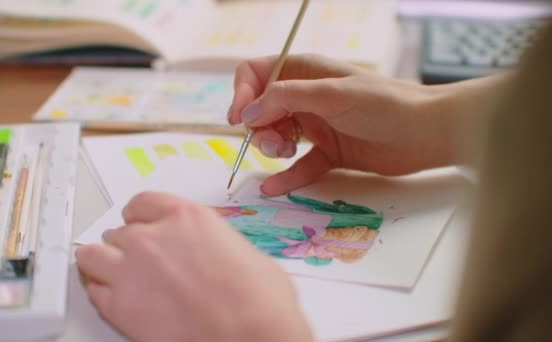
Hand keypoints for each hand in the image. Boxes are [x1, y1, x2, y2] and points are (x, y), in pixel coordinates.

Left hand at [75, 192, 312, 341]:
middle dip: (127, 244)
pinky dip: (100, 292)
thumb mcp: (241, 249)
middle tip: (137, 259)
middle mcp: (152, 237)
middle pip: (119, 231)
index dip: (139, 216)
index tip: (139, 223)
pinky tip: (112, 297)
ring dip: (102, 262)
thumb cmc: (259, 299)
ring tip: (111, 273)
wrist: (252, 334)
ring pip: (92, 255)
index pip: (142, 203)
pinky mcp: (119, 306)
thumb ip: (210, 241)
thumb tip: (208, 252)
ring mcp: (131, 269)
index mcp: (185, 217)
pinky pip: (93, 290)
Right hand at [228, 54, 455, 195]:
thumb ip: (286, 99)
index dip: (242, 93)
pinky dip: (286, 177)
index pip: (256, 74)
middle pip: (261, 110)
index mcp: (305, 72)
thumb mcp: (331, 93)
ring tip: (287, 152)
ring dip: (273, 147)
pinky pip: (299, 166)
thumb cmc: (384, 103)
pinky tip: (273, 188)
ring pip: (276, 137)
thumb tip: (246, 114)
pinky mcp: (328, 154)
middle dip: (259, 127)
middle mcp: (306, 98)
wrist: (427, 132)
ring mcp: (316, 126)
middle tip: (276, 141)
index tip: (239, 119)